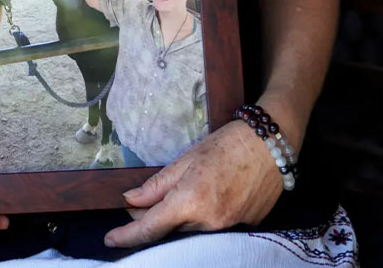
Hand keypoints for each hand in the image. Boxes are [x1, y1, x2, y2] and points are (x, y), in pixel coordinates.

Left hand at [103, 122, 282, 248]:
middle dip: (156, 218)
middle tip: (145, 201)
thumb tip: (130, 201)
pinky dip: (208, 214)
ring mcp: (229, 228)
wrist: (272, 143)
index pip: (150, 228)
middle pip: (172, 229)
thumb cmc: (228, 144)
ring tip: (191, 188)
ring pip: (193, 229)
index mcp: (190, 202)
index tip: (110, 240)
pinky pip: (216, 227)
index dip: (127, 236)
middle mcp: (209, 222)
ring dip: (183, 216)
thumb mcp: (187, 159)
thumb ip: (157, 186)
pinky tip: (215, 192)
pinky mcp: (246, 227)